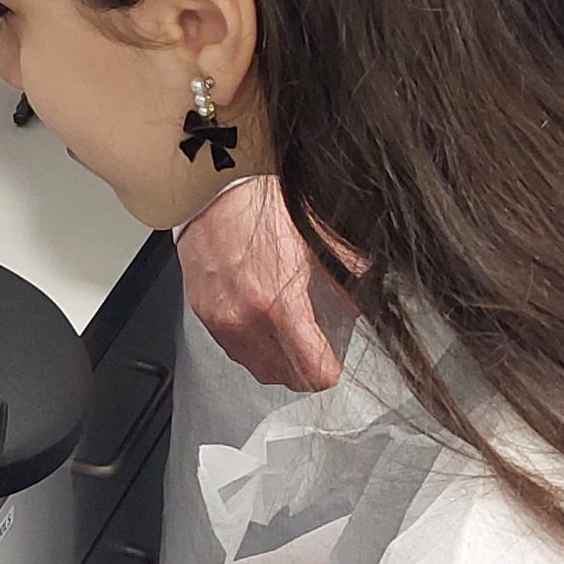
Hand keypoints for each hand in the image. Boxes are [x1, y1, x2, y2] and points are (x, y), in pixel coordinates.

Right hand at [176, 178, 343, 391]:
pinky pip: (233, 347)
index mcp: (277, 303)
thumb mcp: (313, 236)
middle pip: (284, 377)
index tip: (335, 361)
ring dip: (276, 361)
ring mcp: (219, 319)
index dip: (329, 370)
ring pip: (256, 367)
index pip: (312, 370)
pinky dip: (251, 343)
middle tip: (317, 348)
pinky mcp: (202, 312)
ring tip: (289, 336)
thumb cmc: (255, 204)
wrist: (208, 187)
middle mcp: (244, 319)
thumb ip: (344, 271)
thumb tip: (361, 294)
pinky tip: (261, 319)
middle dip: (304, 368)